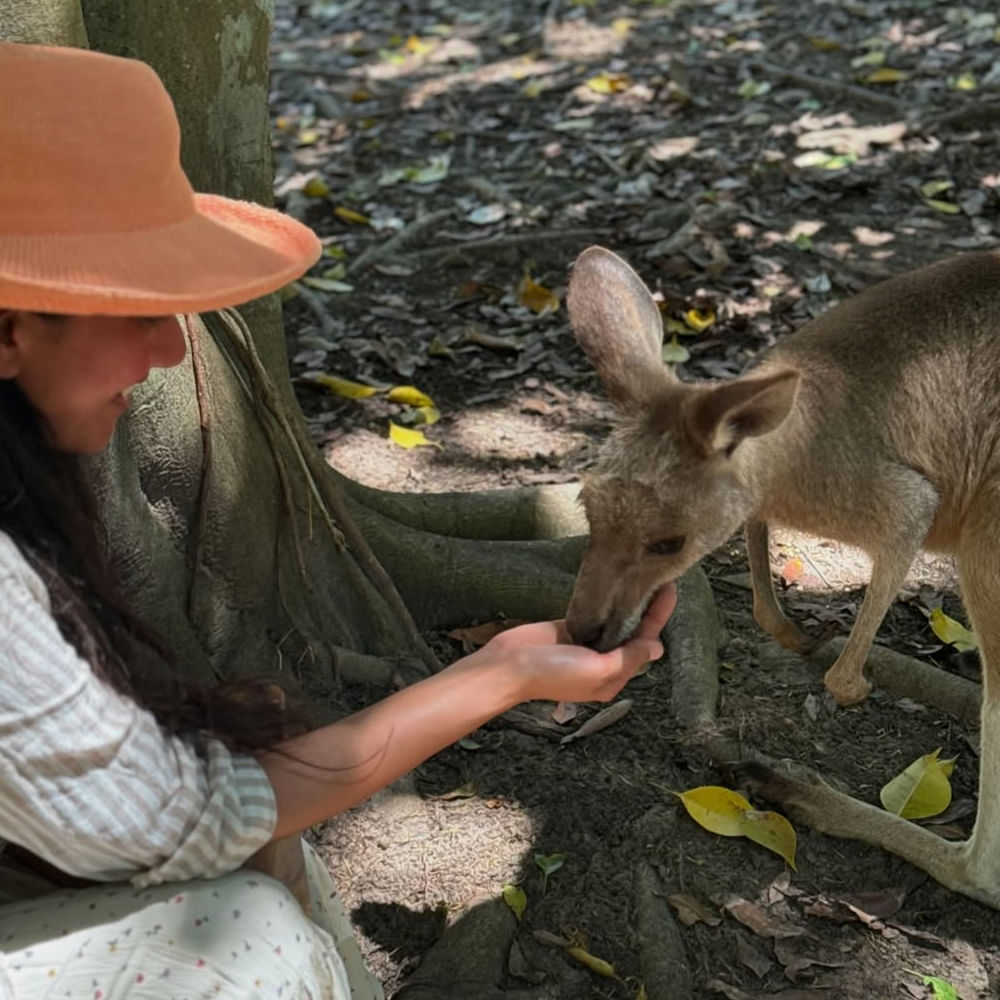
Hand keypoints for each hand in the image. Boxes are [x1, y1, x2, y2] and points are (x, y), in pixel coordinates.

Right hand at [476, 583, 676, 703]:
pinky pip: (595, 614)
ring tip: (643, 578)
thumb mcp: (598, 670)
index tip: (669, 592)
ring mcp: (586, 645)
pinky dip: (607, 602)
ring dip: (629, 603)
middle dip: (648, 610)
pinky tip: (617, 585)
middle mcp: (603, 662)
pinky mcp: (571, 629)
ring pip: (616, 622)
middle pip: (632, 633)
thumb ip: (628, 658)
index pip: (644, 646)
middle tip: (662, 578)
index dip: (657, 620)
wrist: (508, 664)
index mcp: (612, 677)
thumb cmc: (551, 674)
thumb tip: (657, 648)